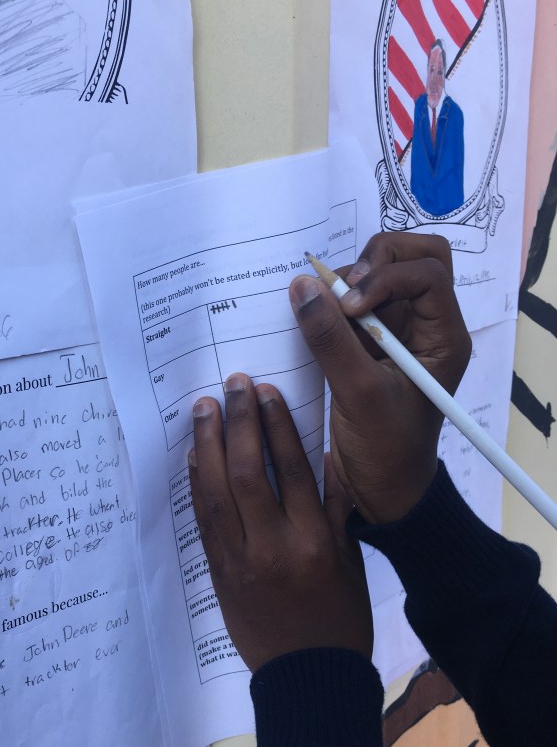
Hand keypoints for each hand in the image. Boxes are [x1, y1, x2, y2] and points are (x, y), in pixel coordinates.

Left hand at [189, 374, 371, 673]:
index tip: (266, 391)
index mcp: (314, 541)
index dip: (277, 425)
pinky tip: (193, 455)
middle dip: (240, 423)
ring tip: (203, 407)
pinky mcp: (218, 573)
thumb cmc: (339, 618)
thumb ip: (338, 509)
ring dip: (208, 445)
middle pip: (250, 472)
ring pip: (218, 492)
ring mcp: (240, 560)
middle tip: (232, 385)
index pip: (292, 470)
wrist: (308, 677)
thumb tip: (328, 456)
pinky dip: (196, 485)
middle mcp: (274, 545)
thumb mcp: (350, 561)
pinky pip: (204, 521)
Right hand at [289, 232, 470, 523]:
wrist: (382, 490)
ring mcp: (398, 332)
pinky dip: (333, 302)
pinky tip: (310, 319)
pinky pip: (354, 302)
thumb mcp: (358, 394)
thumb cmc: (385, 449)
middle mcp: (425, 326)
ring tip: (320, 310)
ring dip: (349, 281)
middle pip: (414, 256)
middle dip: (375, 260)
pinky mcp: (370, 343)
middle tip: (342, 290)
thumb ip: (331, 339)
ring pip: (381, 274)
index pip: (427, 273)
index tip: (350, 306)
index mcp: (443, 337)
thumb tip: (303, 287)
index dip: (387, 277)